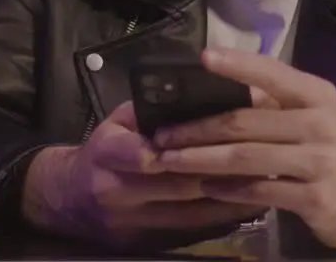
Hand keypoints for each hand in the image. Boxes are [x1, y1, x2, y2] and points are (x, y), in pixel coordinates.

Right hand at [20, 101, 263, 248]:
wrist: (67, 199)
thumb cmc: (102, 149)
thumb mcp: (117, 120)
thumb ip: (153, 109)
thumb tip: (207, 91)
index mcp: (106, 152)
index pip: (142, 153)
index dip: (185, 148)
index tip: (228, 136)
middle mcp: (117, 191)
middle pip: (179, 183)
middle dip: (224, 168)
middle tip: (265, 152)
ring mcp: (130, 222)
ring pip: (191, 212)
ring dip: (232, 195)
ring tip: (268, 177)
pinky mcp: (143, 243)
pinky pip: (191, 230)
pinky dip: (223, 216)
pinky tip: (250, 202)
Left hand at [152, 49, 335, 249]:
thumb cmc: (322, 146)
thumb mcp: (307, 115)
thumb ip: (270, 102)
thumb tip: (209, 88)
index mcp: (316, 94)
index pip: (272, 73)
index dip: (237, 65)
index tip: (202, 58)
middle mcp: (320, 124)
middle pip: (246, 122)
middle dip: (197, 128)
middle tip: (162, 134)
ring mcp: (320, 162)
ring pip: (246, 158)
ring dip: (201, 159)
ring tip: (170, 159)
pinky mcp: (314, 198)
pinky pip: (259, 191)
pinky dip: (227, 188)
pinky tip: (205, 186)